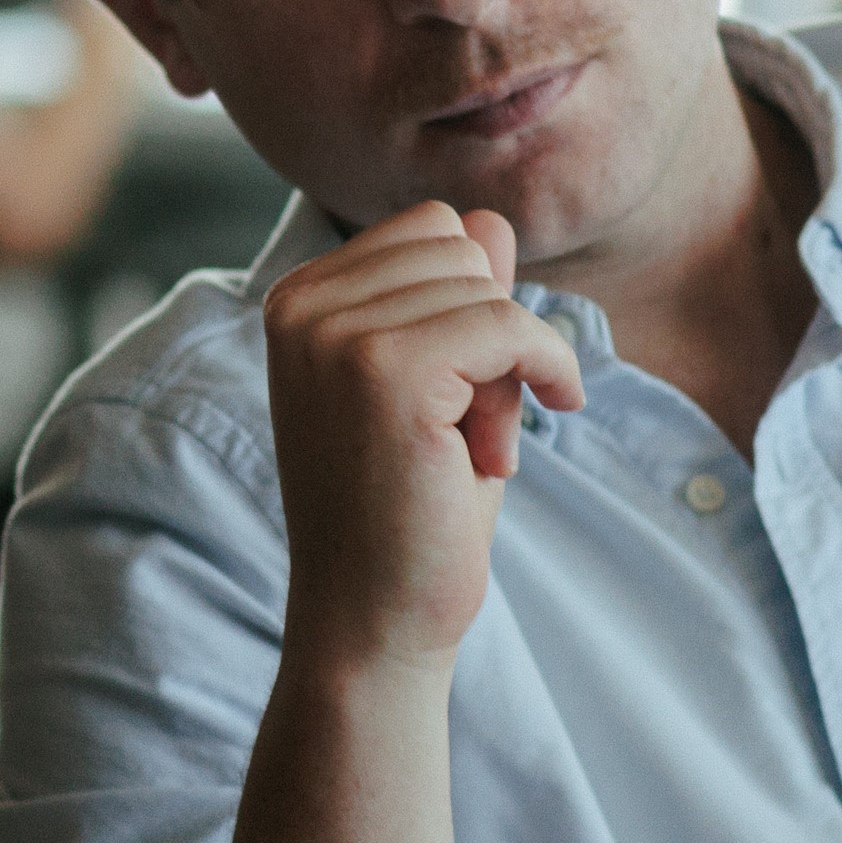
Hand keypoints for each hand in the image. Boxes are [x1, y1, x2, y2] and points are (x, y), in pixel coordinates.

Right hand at [261, 204, 583, 677]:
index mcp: (296, 300)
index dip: (471, 308)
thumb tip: (490, 219)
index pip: (430, 231)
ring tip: (466, 452)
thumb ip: (454, 300)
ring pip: (486, 284)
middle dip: (490, 329)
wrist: (370, 623)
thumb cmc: (406, 512)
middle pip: (458, 244)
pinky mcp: (384, 370)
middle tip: (466, 431)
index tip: (460, 398)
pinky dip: (544, 372)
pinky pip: (510, 325)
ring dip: (507, 369)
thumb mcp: (437, 387)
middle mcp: (301, 304)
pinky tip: (513, 448)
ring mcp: (336, 334)